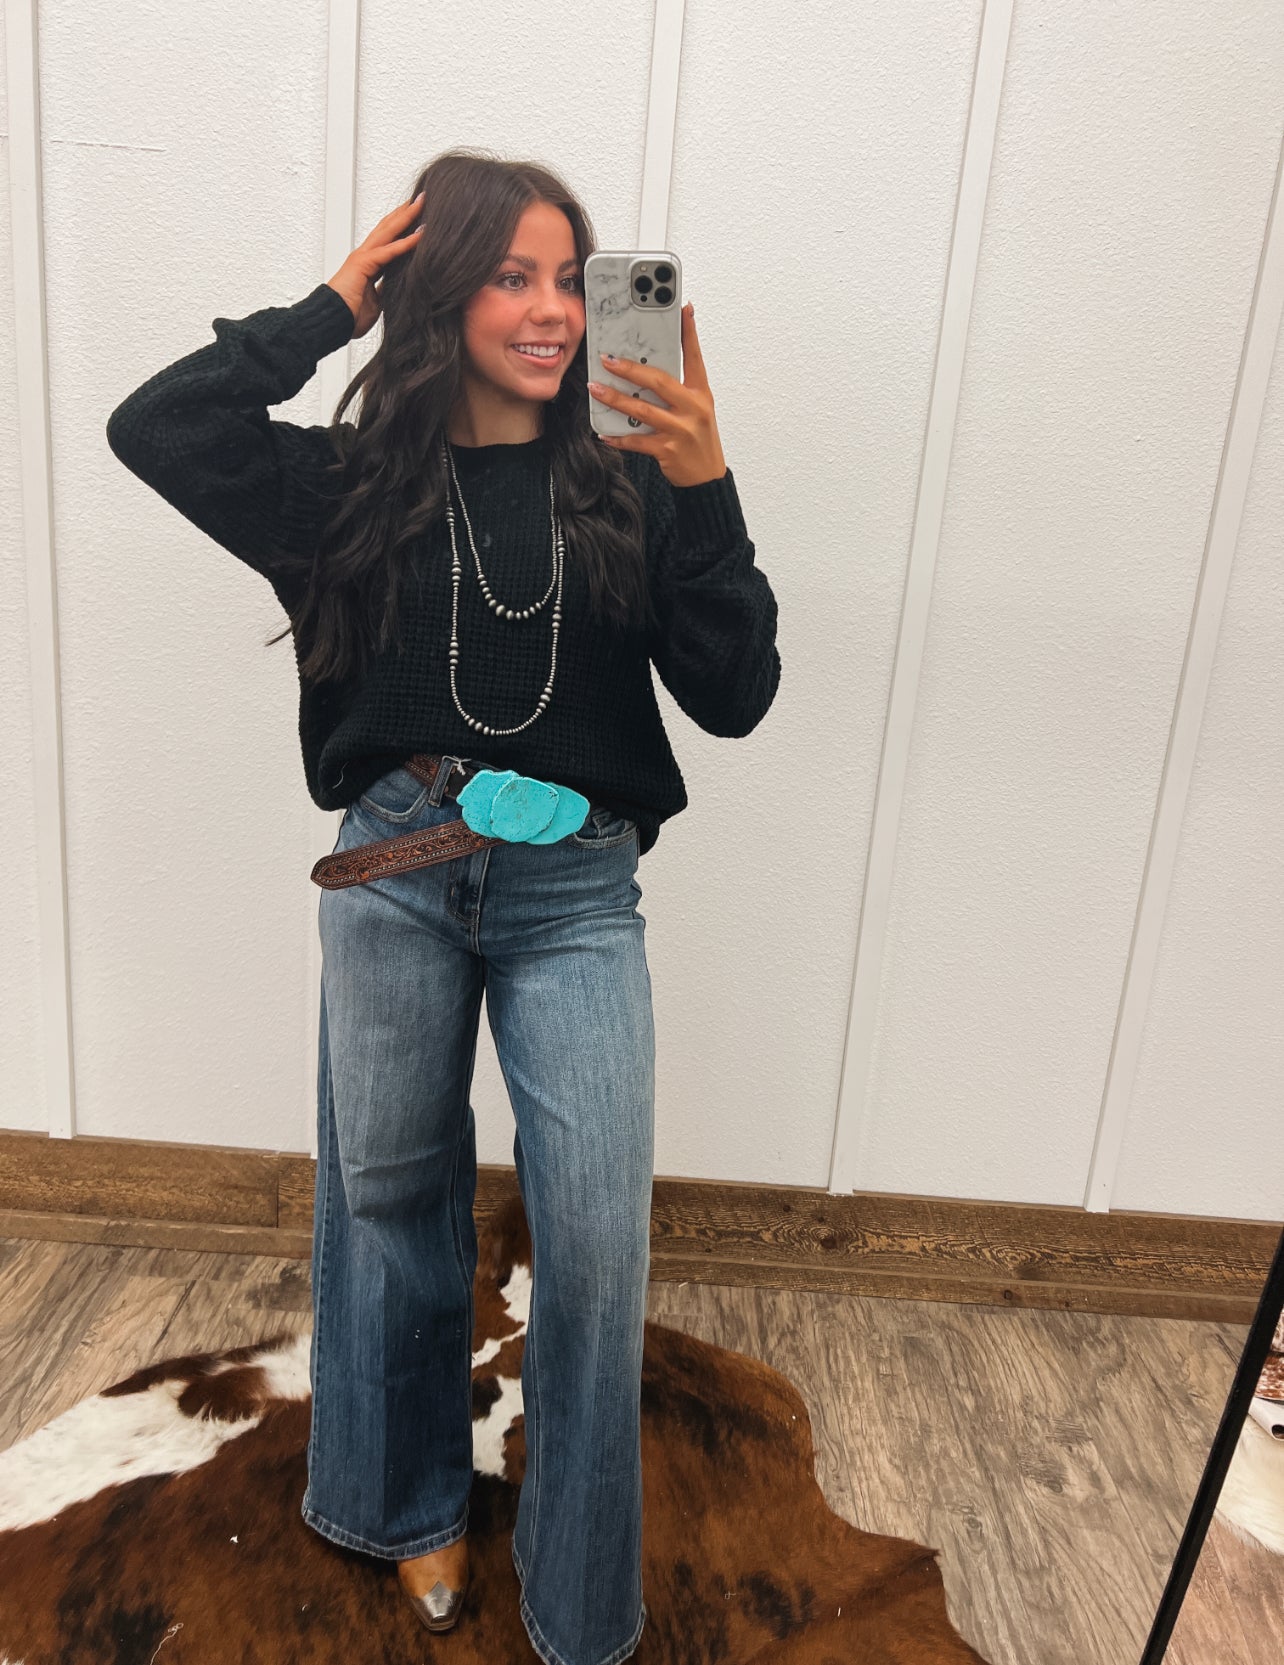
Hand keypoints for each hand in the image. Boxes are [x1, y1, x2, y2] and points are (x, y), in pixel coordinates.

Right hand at [326, 191, 426, 338]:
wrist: (331, 323)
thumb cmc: (349, 316)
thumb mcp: (375, 301)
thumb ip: (385, 290)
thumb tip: (396, 289)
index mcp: (368, 263)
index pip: (388, 239)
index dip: (403, 226)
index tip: (419, 217)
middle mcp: (365, 255)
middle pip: (388, 227)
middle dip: (405, 212)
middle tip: (422, 198)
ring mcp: (363, 257)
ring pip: (388, 231)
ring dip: (406, 217)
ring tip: (422, 203)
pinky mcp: (363, 264)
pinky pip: (389, 251)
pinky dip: (406, 242)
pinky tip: (420, 234)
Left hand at [588, 303, 726, 486]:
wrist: (707, 478)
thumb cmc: (699, 440)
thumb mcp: (697, 410)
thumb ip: (678, 390)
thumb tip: (647, 371)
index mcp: (701, 394)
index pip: (695, 357)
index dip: (689, 332)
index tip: (683, 309)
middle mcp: (693, 408)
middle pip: (659, 381)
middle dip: (630, 368)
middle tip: (608, 359)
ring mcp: (680, 430)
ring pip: (642, 410)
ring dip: (615, 398)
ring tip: (595, 388)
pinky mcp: (667, 450)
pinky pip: (636, 441)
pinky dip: (618, 437)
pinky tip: (604, 431)